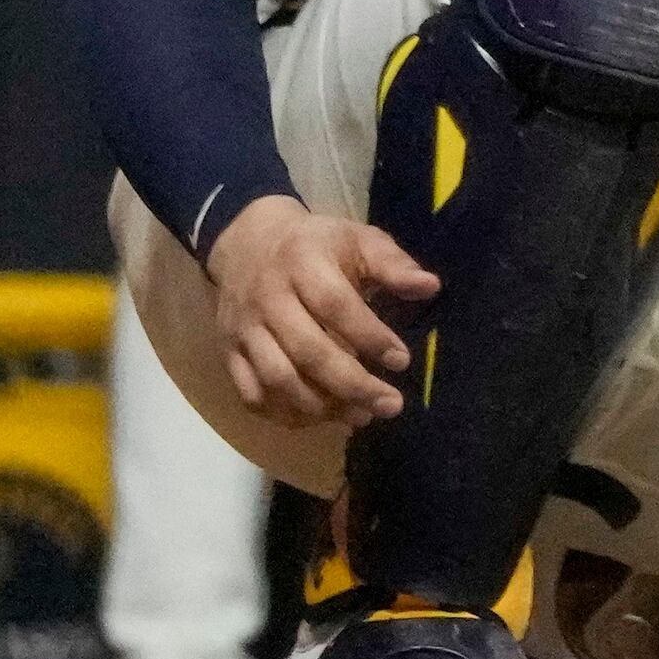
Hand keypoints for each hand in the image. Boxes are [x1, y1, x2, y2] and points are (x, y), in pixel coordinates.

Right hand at [206, 194, 435, 425]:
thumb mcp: (357, 239)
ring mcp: (244, 330)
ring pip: (277, 378)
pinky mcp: (228, 353)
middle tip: (390, 405)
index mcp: (303, 263)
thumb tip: (430, 287)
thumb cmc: (316, 245)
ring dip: (320, 407)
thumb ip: (393, 264)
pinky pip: (250, 393)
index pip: (335, 306)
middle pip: (308, 351)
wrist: (247, 243)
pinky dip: (282, 414)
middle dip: (352, 385)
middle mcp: (268, 299)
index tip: (402, 361)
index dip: (369, 336)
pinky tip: (319, 419)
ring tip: (360, 417)